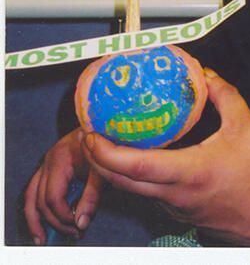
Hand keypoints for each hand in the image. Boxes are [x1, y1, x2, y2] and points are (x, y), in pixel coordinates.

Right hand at [24, 128, 103, 244]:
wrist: (102, 126)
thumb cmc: (104, 143)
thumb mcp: (101, 170)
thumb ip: (92, 196)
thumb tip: (82, 223)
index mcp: (60, 159)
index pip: (54, 196)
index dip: (63, 215)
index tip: (78, 225)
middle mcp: (49, 160)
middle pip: (42, 200)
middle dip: (55, 220)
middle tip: (73, 233)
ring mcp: (46, 163)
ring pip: (31, 196)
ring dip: (35, 219)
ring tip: (42, 238)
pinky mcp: (49, 167)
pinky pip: (34, 191)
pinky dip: (35, 208)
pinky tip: (40, 223)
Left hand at [81, 68, 249, 246]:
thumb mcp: (247, 125)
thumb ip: (224, 95)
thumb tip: (205, 74)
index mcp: (188, 172)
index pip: (135, 166)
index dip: (106, 152)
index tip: (91, 134)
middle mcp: (175, 195)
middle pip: (123, 182)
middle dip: (98, 159)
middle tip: (89, 134)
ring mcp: (176, 208)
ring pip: (134, 191)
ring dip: (114, 170)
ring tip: (107, 143)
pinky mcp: (181, 213)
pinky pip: (150, 194)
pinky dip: (135, 177)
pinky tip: (140, 158)